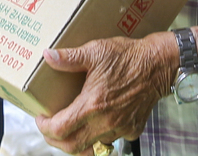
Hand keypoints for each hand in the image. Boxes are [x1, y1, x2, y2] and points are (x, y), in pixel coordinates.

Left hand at [35, 32, 176, 154]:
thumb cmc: (126, 56)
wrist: (157, 64)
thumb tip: (47, 56)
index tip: (39, 117)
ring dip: (76, 139)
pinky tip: (95, 119)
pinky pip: (110, 140)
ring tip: (68, 124)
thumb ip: (69, 57)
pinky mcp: (132, 130)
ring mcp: (120, 129)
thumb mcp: (95, 51)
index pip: (61, 129)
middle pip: (72, 146)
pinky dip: (98, 135)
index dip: (45, 127)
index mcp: (93, 104)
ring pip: (91, 146)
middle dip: (55, 140)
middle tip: (48, 126)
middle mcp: (106, 122)